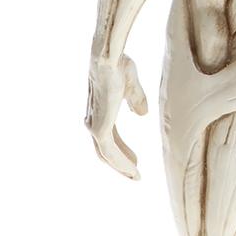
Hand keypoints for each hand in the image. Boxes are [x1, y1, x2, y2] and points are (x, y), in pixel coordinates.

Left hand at [85, 53, 147, 178]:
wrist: (108, 59)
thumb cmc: (118, 64)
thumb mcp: (131, 83)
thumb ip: (136, 99)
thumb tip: (141, 115)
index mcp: (100, 111)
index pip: (110, 139)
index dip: (122, 150)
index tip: (136, 160)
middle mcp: (94, 121)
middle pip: (106, 151)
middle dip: (121, 163)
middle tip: (135, 173)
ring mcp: (95, 127)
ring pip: (108, 156)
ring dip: (122, 168)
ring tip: (136, 177)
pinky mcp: (100, 129)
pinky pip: (111, 153)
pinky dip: (122, 164)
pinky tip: (134, 171)